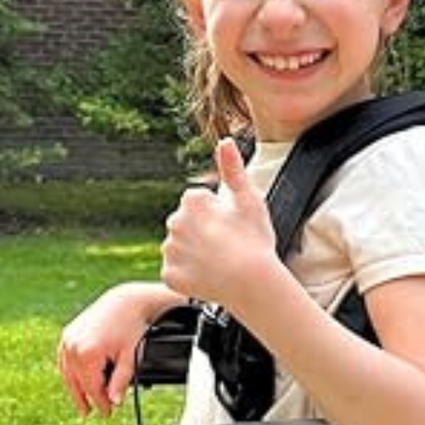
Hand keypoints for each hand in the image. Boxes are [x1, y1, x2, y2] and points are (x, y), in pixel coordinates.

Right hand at [55, 282, 162, 416]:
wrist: (124, 302)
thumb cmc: (130, 327)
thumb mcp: (130, 358)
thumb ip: (121, 381)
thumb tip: (115, 402)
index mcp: (89, 353)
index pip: (93, 388)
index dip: (100, 403)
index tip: (107, 413)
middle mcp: (74, 346)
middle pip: (77, 383)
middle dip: (86, 399)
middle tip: (91, 413)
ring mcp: (68, 339)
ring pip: (68, 373)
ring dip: (74, 389)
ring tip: (82, 403)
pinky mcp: (67, 334)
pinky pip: (65, 360)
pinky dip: (70, 373)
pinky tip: (76, 382)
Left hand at [160, 139, 277, 312]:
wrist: (253, 283)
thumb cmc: (254, 241)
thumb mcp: (249, 199)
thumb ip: (233, 169)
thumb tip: (224, 141)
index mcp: (192, 201)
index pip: (198, 203)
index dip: (217, 215)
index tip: (231, 227)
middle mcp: (174, 223)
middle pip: (186, 224)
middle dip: (202, 232)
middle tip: (227, 246)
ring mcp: (170, 251)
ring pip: (180, 248)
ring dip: (194, 253)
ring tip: (218, 263)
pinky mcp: (169, 275)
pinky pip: (176, 272)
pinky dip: (189, 276)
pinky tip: (208, 277)